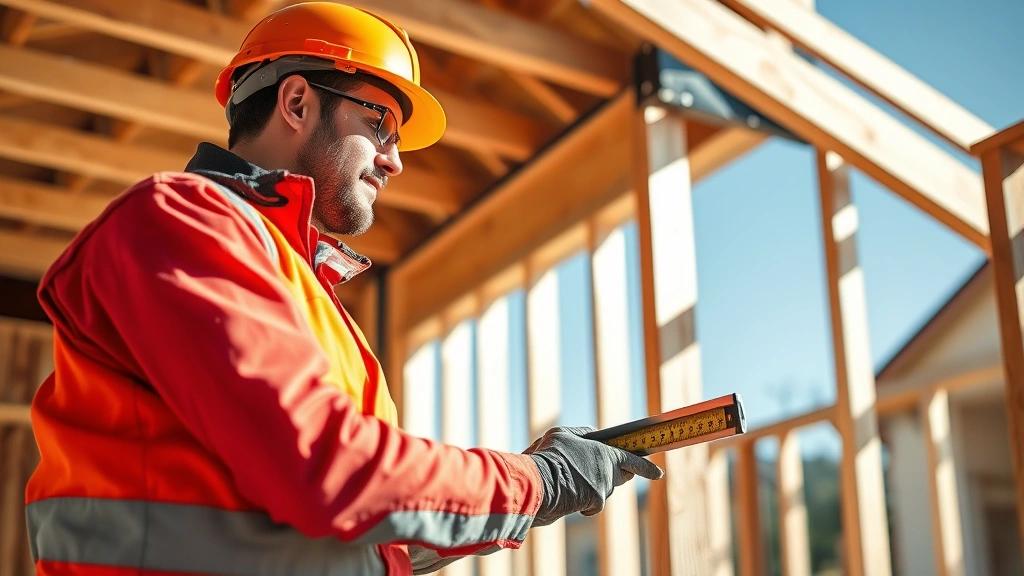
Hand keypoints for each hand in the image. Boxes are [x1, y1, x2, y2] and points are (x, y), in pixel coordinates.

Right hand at [524, 426, 662, 525]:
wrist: (540, 484)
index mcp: (606, 454)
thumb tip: (591, 436)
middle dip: (617, 473)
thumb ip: (582, 434)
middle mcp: (609, 475)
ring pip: (604, 489)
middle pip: (621, 476)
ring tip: (573, 477)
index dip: (647, 467)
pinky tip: (569, 493)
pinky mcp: (593, 506)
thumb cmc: (550, 455)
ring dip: (594, 485)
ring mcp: (602, 492)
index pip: (633, 461)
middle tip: (603, 470)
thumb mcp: (563, 434)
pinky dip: (583, 500)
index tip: (659, 473)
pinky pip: (592, 504)